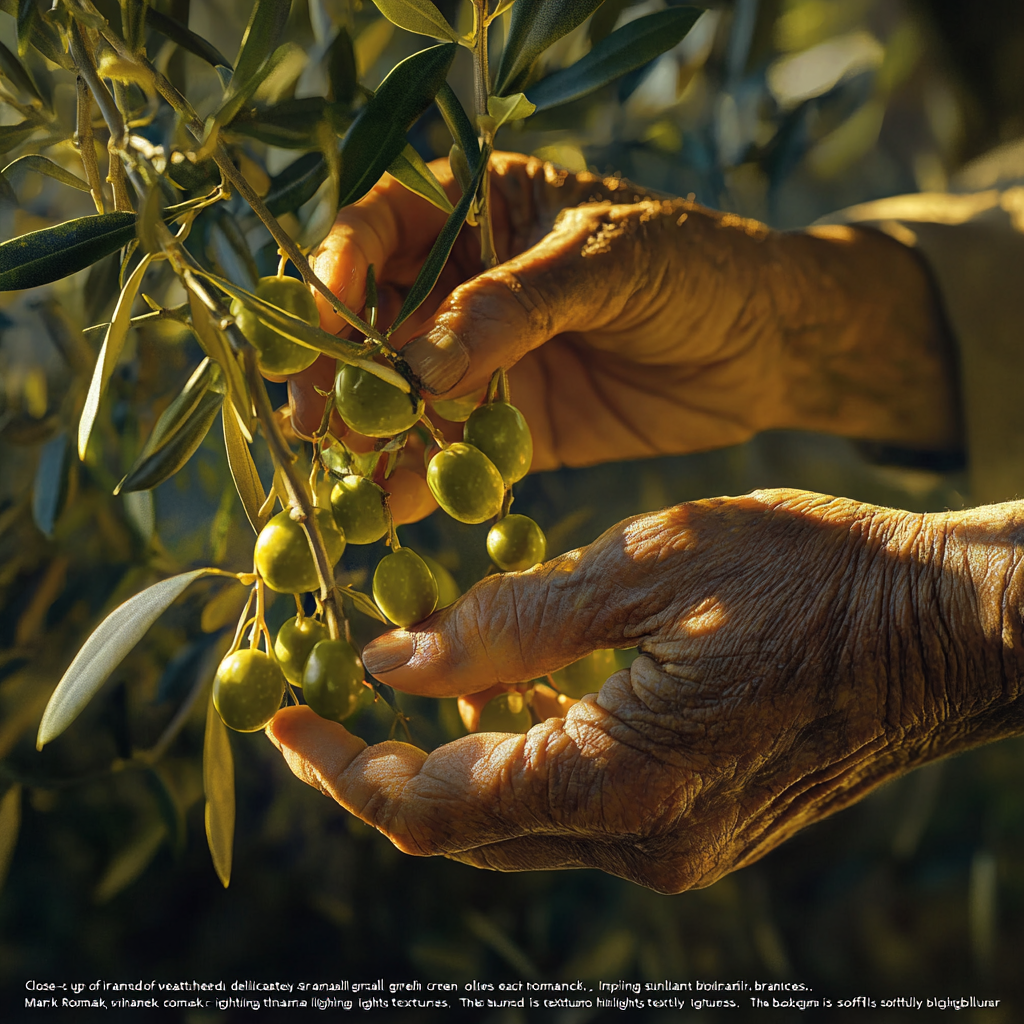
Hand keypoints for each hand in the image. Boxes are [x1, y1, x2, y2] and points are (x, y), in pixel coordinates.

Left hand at [268, 491, 1020, 890]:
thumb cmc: (808, 580)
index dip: (339, 765)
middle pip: (460, 827)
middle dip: (377, 766)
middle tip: (322, 697)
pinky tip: (509, 693)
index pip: (428, 806)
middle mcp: (636, 844)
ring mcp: (671, 847)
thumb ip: (507, 627)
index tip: (279, 714)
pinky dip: (518, 757)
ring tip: (409, 680)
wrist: (937, 630)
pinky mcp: (696, 829)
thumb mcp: (643, 568)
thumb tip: (393, 659)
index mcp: (615, 784)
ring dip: (448, 760)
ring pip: (514, 819)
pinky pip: (572, 807)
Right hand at [300, 153, 957, 466]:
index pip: (381, 225)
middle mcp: (467, 287)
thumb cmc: (698, 270)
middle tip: (312, 421)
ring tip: (335, 476)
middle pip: (371, 322)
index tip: (325, 328)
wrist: (766, 348)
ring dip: (365, 437)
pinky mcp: (513, 428)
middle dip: (336, 371)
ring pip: (402, 397)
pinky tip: (387, 509)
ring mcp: (486, 363)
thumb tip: (420, 363)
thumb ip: (518, 303)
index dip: (338, 270)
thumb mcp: (610, 262)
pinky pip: (451, 453)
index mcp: (483, 210)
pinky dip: (418, 482)